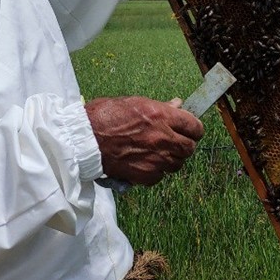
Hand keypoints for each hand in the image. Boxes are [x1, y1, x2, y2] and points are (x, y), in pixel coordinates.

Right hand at [85, 96, 203, 185]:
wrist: (84, 140)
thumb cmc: (104, 116)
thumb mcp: (134, 103)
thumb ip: (160, 107)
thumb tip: (177, 105)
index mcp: (161, 115)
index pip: (195, 126)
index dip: (194, 129)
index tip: (190, 129)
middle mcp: (162, 138)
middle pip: (190, 147)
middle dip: (185, 144)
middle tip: (174, 141)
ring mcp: (156, 158)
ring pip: (177, 164)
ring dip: (171, 159)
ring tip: (157, 152)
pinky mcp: (146, 175)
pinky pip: (161, 176)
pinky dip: (156, 171)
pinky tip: (144, 162)